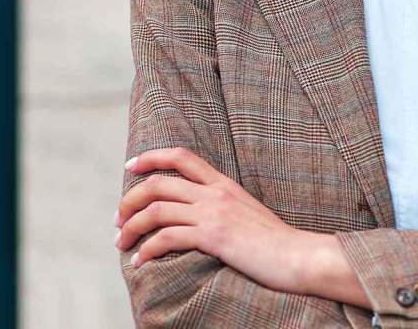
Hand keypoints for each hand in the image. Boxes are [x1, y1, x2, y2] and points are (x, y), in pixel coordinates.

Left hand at [114, 147, 323, 294]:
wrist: (299, 256)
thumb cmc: (276, 242)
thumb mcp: (247, 212)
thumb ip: (223, 206)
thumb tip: (198, 214)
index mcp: (223, 183)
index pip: (182, 156)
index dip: (152, 157)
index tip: (130, 166)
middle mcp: (215, 193)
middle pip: (159, 183)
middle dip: (130, 199)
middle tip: (119, 218)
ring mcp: (213, 213)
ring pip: (156, 210)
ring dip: (131, 226)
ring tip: (121, 242)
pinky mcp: (213, 237)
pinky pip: (167, 238)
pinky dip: (147, 249)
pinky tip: (140, 261)